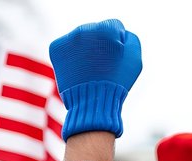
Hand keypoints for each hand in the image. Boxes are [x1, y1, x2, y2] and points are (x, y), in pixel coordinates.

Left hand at [50, 19, 141, 138]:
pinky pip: (67, 47)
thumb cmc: (117, 82)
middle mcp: (85, 29)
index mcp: (106, 29)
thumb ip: (130, 39)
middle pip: (96, 31)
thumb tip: (120, 33)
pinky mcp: (56, 48)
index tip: (117, 59)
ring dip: (87, 49)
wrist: (93, 102)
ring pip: (81, 38)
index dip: (118, 45)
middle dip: (101, 45)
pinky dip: (72, 56)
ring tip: (91, 69)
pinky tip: (79, 69)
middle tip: (104, 66)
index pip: (115, 27)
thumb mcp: (135, 59)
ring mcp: (68, 38)